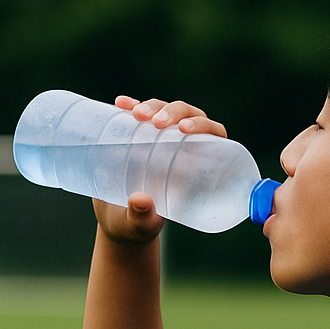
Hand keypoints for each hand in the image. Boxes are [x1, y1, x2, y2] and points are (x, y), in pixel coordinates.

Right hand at [92, 96, 228, 243]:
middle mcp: (182, 146)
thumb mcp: (140, 225)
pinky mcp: (136, 134)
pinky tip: (121, 103)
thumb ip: (142, 217)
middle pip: (187, 116)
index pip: (212, 136)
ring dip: (153, 106)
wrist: (116, 221)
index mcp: (197, 165)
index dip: (204, 126)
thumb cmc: (138, 225)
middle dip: (174, 112)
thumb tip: (140, 201)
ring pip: (164, 109)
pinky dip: (130, 105)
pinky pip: (137, 113)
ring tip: (136, 114)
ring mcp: (159, 137)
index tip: (185, 129)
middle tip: (155, 122)